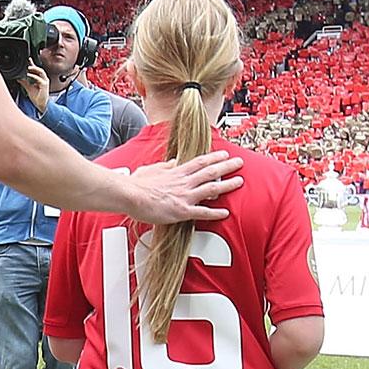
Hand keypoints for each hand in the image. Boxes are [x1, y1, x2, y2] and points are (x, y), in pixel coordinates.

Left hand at [21, 66, 49, 112]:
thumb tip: (18, 78)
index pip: (36, 70)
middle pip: (39, 69)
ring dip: (34, 69)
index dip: (32, 64)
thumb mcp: (28, 88)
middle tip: (28, 62)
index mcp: (40, 79)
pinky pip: (39, 79)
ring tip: (28, 68)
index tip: (28, 60)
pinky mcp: (44, 85)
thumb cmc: (37, 97)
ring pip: (41, 72)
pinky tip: (29, 75)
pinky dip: (34, 76)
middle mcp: (43, 79)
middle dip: (33, 65)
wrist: (41, 105)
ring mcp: (45, 82)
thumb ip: (24, 82)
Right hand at [123, 151, 243, 224]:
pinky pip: (203, 212)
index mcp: (176, 172)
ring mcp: (184, 196)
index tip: (224, 154)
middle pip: (210, 172)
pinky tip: (225, 213)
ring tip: (240, 182)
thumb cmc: (135, 184)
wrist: (129, 194)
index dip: (214, 157)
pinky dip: (215, 213)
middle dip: (227, 166)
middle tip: (240, 162)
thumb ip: (164, 166)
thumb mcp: (150, 169)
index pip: (199, 162)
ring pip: (212, 188)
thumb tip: (173, 163)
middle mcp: (183, 182)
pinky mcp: (182, 211)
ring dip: (228, 185)